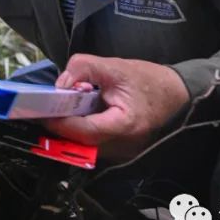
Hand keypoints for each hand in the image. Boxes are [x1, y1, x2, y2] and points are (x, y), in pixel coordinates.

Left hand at [42, 54, 190, 161]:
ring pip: (86, 146)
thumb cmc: (149, 80)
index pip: (85, 130)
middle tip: (44, 110)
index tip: (41, 112)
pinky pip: (95, 144)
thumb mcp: (115, 66)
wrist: (177, 93)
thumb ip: (84, 68)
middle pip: (82, 142)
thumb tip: (60, 83)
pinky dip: (82, 131)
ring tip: (59, 110)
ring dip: (70, 130)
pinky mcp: (121, 151)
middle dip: (61, 126)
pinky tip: (76, 116)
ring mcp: (123, 153)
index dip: (61, 122)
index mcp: (125, 125)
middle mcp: (124, 146)